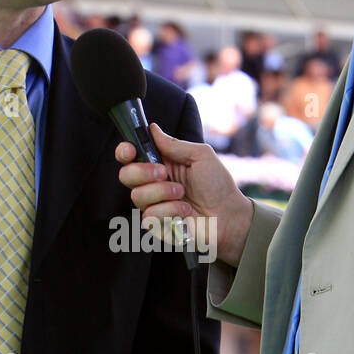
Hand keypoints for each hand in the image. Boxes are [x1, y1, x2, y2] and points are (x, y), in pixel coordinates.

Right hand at [115, 122, 253, 268]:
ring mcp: (153, 204)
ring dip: (163, 193)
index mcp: (161, 163)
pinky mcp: (157, 224)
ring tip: (183, 195)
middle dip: (143, 172)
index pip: (130, 156)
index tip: (130, 151)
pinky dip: (169, 212)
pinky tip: (184, 212)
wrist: (229, 216)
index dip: (124, 152)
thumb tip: (152, 129)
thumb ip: (174, 144)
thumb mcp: (201, 156)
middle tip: (165, 173)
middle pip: (126, 175)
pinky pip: (149, 216)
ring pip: (137, 196)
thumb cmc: (218, 185)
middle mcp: (153, 183)